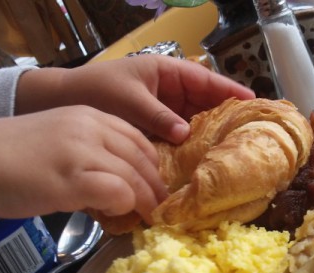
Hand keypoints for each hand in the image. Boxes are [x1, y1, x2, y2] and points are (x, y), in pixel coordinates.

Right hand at [0, 106, 165, 232]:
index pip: (139, 139)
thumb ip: (88, 152)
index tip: (156, 186)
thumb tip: (115, 182)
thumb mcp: (58, 139)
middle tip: (160, 208)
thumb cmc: (7, 155)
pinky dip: (123, 207)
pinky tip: (114, 216)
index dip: (153, 166)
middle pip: (143, 159)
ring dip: (145, 201)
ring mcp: (81, 152)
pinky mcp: (71, 179)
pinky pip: (117, 193)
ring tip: (145, 217)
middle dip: (156, 187)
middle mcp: (90, 129)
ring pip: (135, 177)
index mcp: (89, 116)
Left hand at [15, 55, 255, 143]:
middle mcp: (169, 91)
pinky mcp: (154, 129)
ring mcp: (162, 110)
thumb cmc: (96, 91)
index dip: (229, 91)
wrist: (61, 104)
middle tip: (250, 131)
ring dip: (210, 134)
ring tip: (234, 148)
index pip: (205, 80)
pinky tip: (203, 159)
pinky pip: (179, 136)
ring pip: (194, 121)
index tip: (252, 101)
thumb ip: (158, 116)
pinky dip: (190, 146)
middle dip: (226, 115)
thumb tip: (186, 134)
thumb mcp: (128, 101)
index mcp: (166, 73)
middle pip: (205, 103)